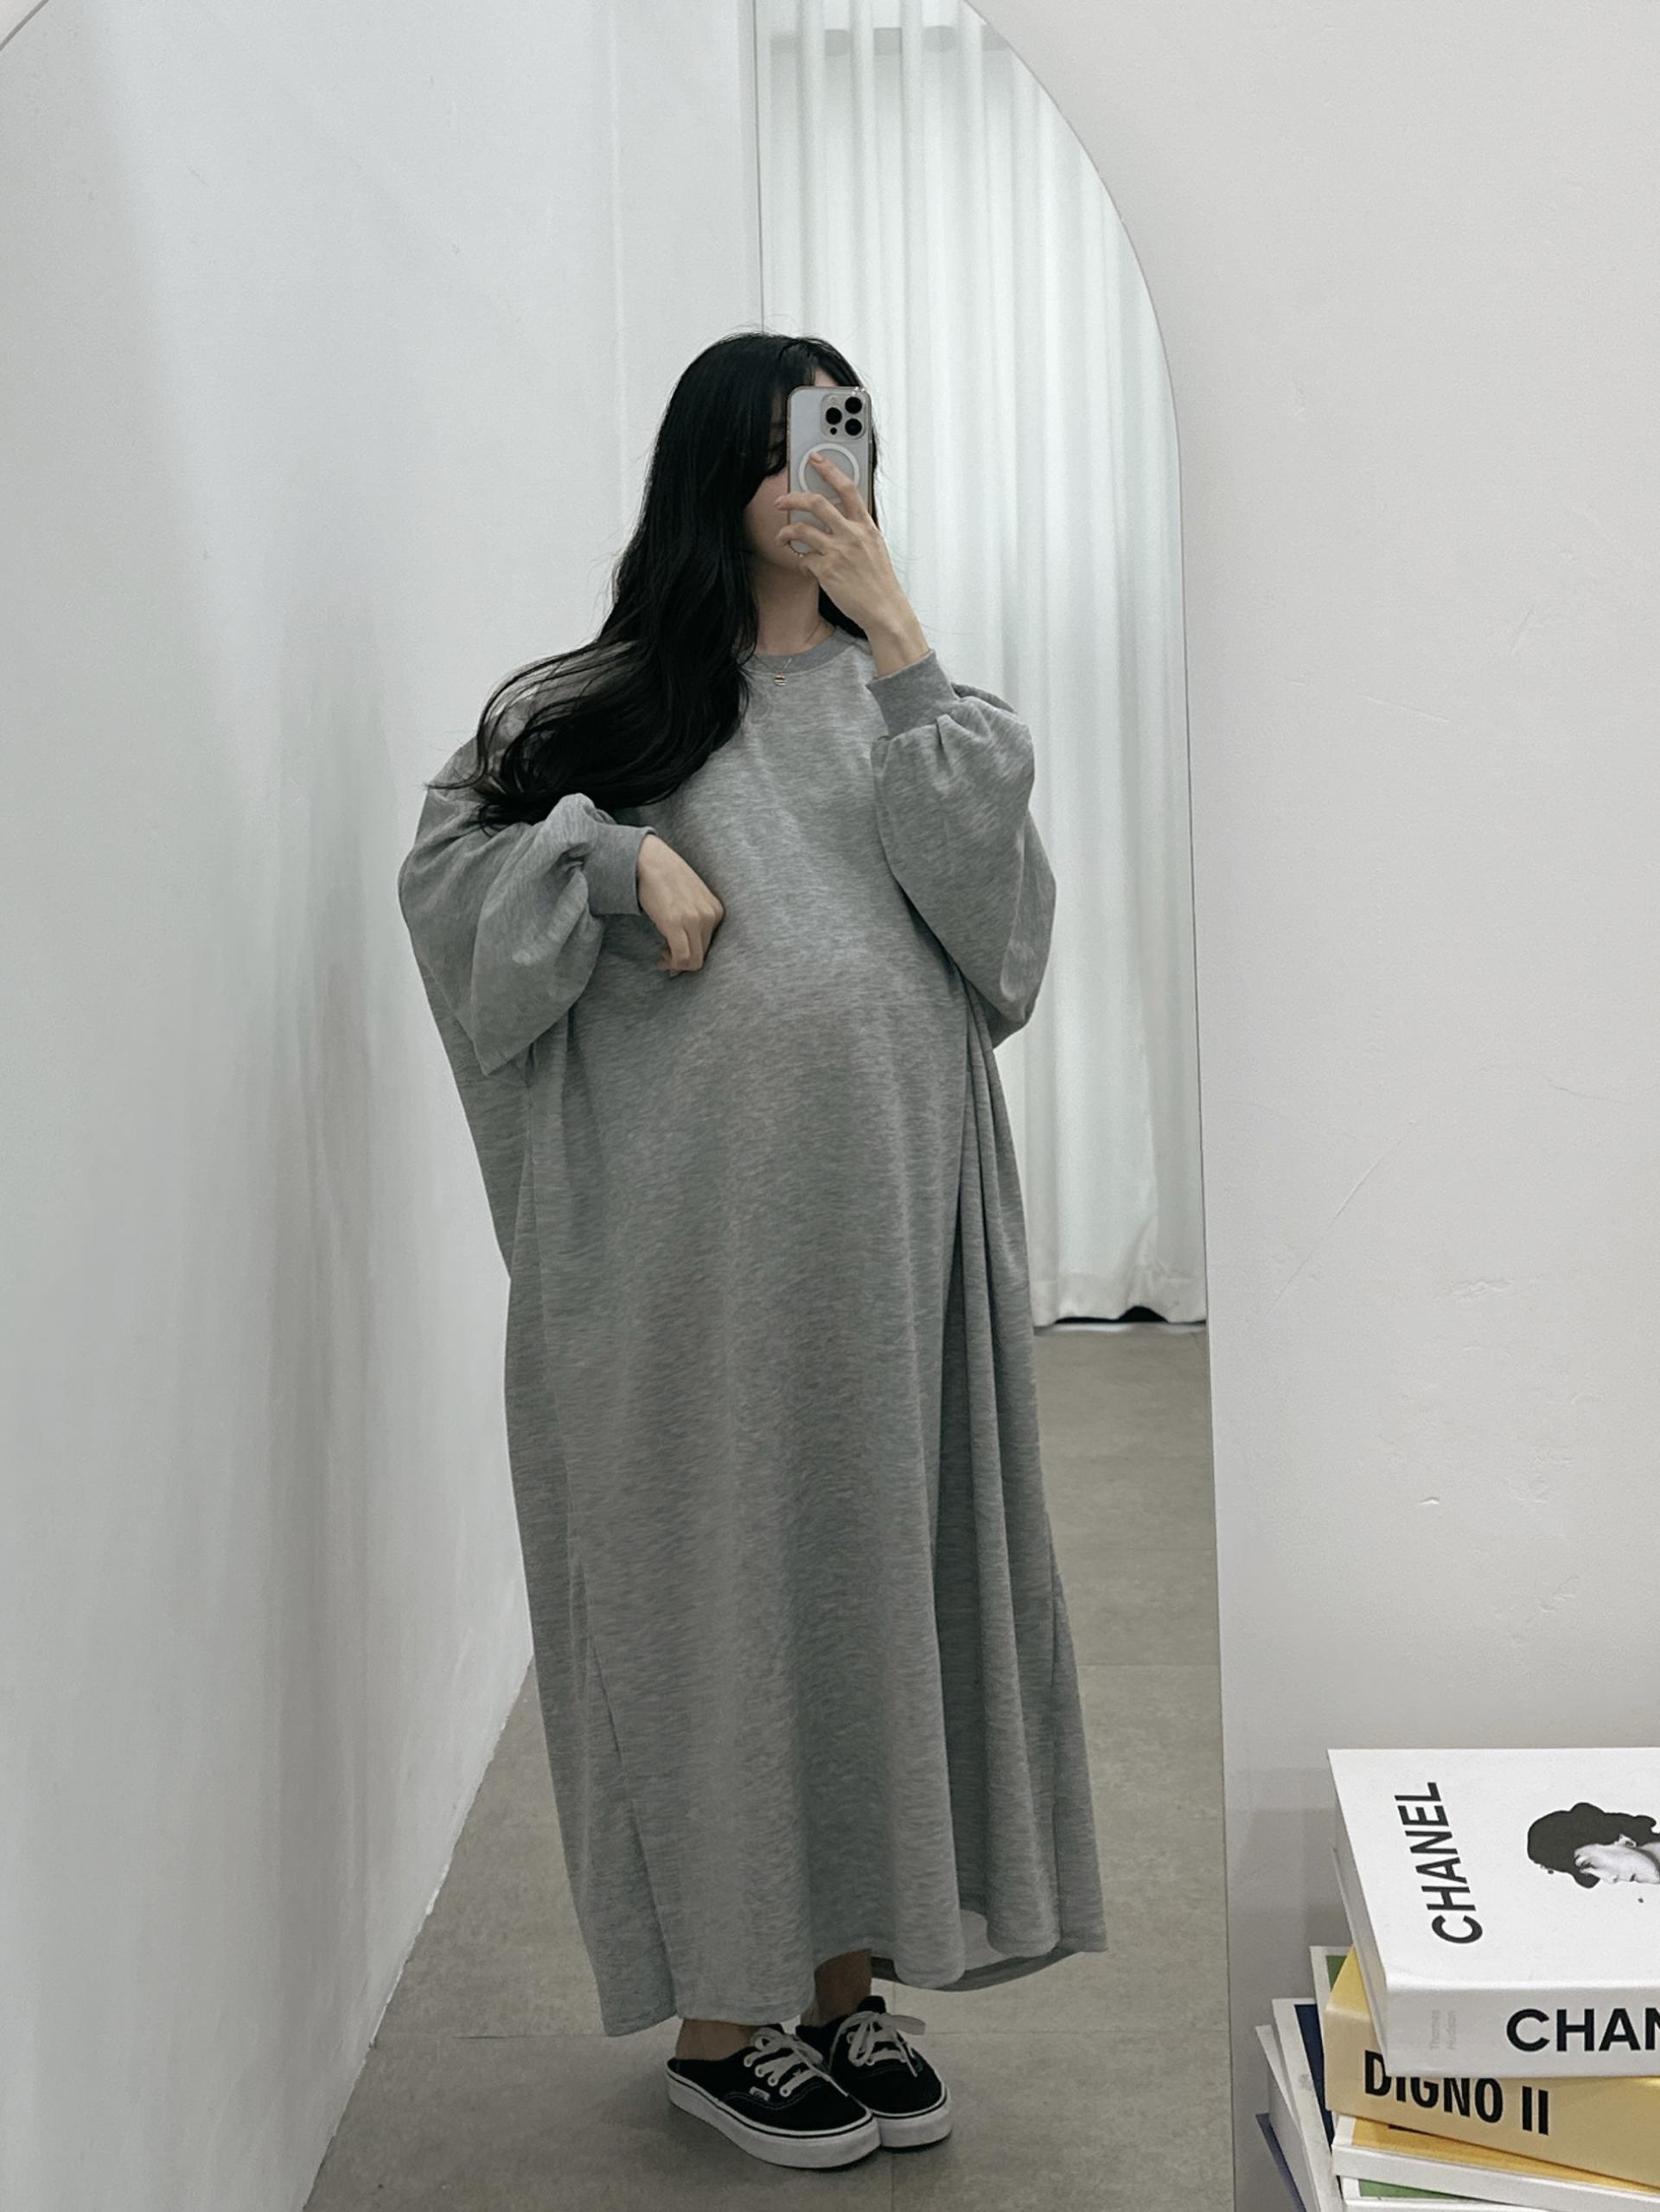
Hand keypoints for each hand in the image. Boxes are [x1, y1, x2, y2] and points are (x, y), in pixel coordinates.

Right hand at [637, 832, 724, 973]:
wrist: (650, 859)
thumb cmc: (666, 876)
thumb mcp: (691, 897)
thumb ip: (694, 917)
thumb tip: (686, 947)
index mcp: (716, 910)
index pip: (710, 945)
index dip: (693, 954)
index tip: (677, 953)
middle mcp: (710, 916)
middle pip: (703, 955)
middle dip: (684, 962)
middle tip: (667, 957)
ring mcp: (694, 920)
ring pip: (693, 961)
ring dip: (677, 965)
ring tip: (663, 957)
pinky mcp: (676, 923)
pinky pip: (681, 957)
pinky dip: (672, 963)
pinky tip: (662, 957)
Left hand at [774, 455, 927, 667]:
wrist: (884, 609)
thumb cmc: (880, 582)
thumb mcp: (875, 547)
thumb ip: (857, 529)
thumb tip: (837, 519)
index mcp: (865, 526)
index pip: (846, 488)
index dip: (829, 469)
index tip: (815, 459)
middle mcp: (851, 534)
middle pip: (815, 503)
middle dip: (792, 498)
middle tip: (781, 501)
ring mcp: (837, 551)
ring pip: (801, 529)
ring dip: (785, 532)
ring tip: (782, 538)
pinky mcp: (825, 570)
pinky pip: (803, 559)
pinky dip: (800, 561)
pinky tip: (804, 566)